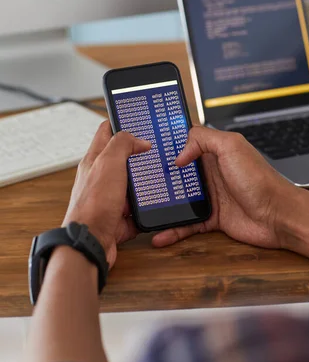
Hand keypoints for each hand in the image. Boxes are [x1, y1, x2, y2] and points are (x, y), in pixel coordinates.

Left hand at [63, 121, 150, 267]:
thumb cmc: (93, 205)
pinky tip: (160, 202)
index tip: (139, 118)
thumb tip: (139, 139)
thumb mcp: (109, 163)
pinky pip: (138, 210)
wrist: (91, 243)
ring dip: (147, 182)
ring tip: (165, 174)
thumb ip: (122, 144)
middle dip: (141, 154)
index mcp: (95, 160)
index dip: (121, 122)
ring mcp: (111, 198)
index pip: (107, 132)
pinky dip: (149, 208)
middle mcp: (102, 178)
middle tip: (158, 148)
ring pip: (134, 185)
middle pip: (124, 159)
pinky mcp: (120, 218)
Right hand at [152, 126, 304, 249]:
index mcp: (214, 152)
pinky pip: (188, 224)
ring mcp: (212, 196)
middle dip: (159, 178)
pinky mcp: (213, 218)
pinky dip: (173, 230)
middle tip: (136, 182)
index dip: (167, 146)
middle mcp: (211, 172)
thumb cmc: (261, 180)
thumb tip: (179, 154)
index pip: (185, 144)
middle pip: (178, 174)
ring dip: (163, 205)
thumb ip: (203, 139)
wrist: (279, 216)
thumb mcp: (231, 147)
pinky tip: (160, 235)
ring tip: (142, 210)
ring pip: (180, 199)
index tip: (147, 150)